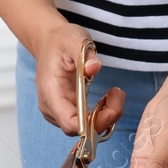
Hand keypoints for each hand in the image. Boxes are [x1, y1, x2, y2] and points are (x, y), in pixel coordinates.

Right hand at [29, 22, 124, 140]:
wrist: (49, 41)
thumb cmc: (60, 40)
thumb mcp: (74, 38)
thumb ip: (84, 54)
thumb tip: (94, 68)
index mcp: (50, 92)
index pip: (69, 123)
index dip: (91, 124)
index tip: (110, 107)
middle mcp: (51, 108)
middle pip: (80, 129)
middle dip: (104, 117)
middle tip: (117, 93)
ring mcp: (57, 111)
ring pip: (85, 129)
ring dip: (105, 115)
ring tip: (115, 93)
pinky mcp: (66, 111)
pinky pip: (85, 122)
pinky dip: (100, 114)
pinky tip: (107, 98)